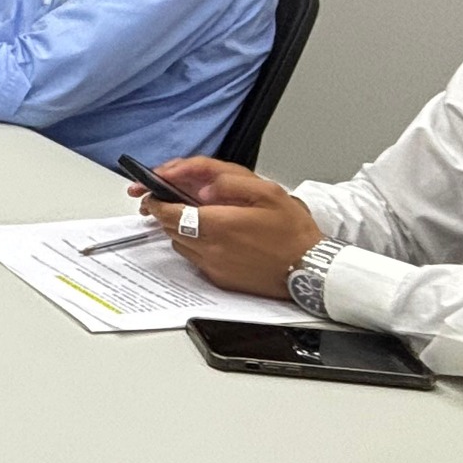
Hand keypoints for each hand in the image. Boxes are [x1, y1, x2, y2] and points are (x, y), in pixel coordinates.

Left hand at [134, 159, 324, 299]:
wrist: (311, 271)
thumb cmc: (293, 232)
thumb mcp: (268, 192)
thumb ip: (230, 182)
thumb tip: (202, 187)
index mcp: (219, 224)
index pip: (169, 212)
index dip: (156, 200)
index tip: (151, 191)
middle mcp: (211, 248)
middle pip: (169, 227)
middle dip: (164, 211)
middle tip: (164, 198)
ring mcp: (213, 266)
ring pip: (179, 243)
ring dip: (179, 228)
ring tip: (192, 214)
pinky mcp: (219, 279)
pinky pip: (194, 258)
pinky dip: (194, 244)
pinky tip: (211, 234)